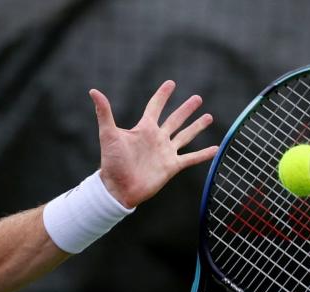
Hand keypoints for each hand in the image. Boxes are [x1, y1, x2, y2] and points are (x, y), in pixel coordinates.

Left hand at [90, 81, 218, 208]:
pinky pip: (191, 158)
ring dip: (197, 127)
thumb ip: (104, 112)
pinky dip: (203, 154)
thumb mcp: (109, 134)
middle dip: (186, 109)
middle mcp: (157, 139)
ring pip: (185, 136)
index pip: (155, 107)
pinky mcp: (171, 167)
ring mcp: (165, 153)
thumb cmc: (112, 162)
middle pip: (175, 120)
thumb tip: (93, 91)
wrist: (118, 188)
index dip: (162, 95)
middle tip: (198, 98)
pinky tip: (216, 148)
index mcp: (144, 129)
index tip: (171, 83)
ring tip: (209, 117)